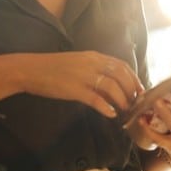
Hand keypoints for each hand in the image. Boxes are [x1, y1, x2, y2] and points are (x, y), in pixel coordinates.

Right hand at [15, 51, 144, 117]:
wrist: (30, 69)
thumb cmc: (52, 67)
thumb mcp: (77, 62)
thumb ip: (94, 68)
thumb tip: (111, 82)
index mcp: (93, 56)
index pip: (122, 65)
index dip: (134, 78)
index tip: (140, 90)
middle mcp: (91, 63)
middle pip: (121, 76)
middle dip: (132, 91)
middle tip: (134, 103)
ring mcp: (83, 76)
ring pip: (112, 88)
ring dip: (122, 101)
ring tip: (124, 110)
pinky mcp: (74, 89)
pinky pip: (96, 99)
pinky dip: (106, 107)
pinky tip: (110, 114)